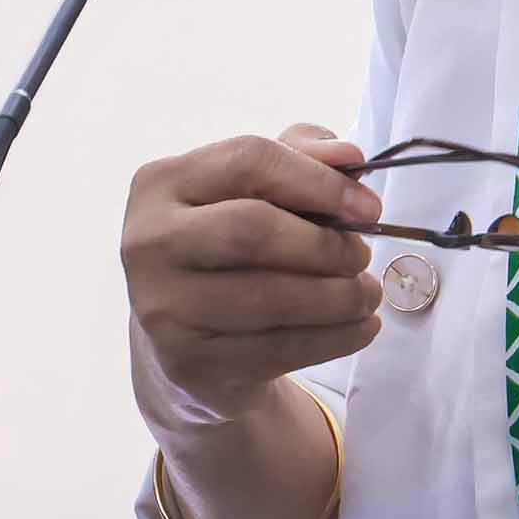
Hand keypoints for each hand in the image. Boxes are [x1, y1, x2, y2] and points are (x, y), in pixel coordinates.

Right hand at [122, 127, 383, 414]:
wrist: (187, 340)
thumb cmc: (228, 250)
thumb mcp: (256, 192)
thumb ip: (300, 158)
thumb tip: (347, 156)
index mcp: (161, 183)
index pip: (248, 160)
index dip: (318, 180)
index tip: (370, 208)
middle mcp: (148, 241)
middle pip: (251, 229)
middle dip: (324, 245)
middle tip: (362, 256)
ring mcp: (162, 307)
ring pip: (269, 298)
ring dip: (339, 298)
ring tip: (366, 295)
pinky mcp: (188, 362)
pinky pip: (277, 349)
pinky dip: (334, 339)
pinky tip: (359, 328)